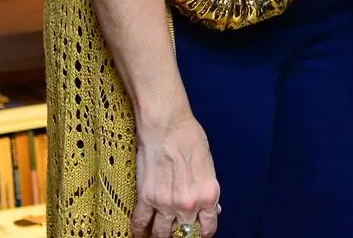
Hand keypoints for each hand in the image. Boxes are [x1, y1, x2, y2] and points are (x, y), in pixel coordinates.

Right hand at [132, 111, 220, 237]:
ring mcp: (166, 204)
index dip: (203, 233)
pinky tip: (140, 234)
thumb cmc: (190, 139)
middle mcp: (188, 205)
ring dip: (162, 235)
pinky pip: (141, 222)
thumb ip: (208, 191)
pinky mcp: (147, 198)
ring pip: (162, 233)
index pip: (208, 228)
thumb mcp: (209, 166)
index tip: (199, 234)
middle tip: (178, 231)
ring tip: (161, 234)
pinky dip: (139, 231)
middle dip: (182, 233)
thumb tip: (212, 208)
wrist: (167, 126)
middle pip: (184, 233)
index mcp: (208, 196)